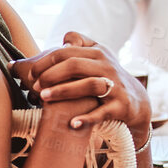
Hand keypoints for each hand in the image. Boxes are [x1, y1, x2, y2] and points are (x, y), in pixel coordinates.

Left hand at [12, 32, 151, 132]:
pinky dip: (87, 118)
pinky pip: (103, 112)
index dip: (45, 61)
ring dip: (64, 91)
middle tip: (35, 87)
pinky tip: (72, 123)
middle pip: (75, 64)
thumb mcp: (96, 56)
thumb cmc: (105, 77)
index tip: (31, 73)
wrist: (135, 100)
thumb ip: (76, 45)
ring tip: (43, 99)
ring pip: (89, 85)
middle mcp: (107, 66)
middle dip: (51, 75)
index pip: (66, 51)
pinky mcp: (120, 106)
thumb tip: (51, 44)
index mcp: (97, 52)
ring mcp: (115, 86)